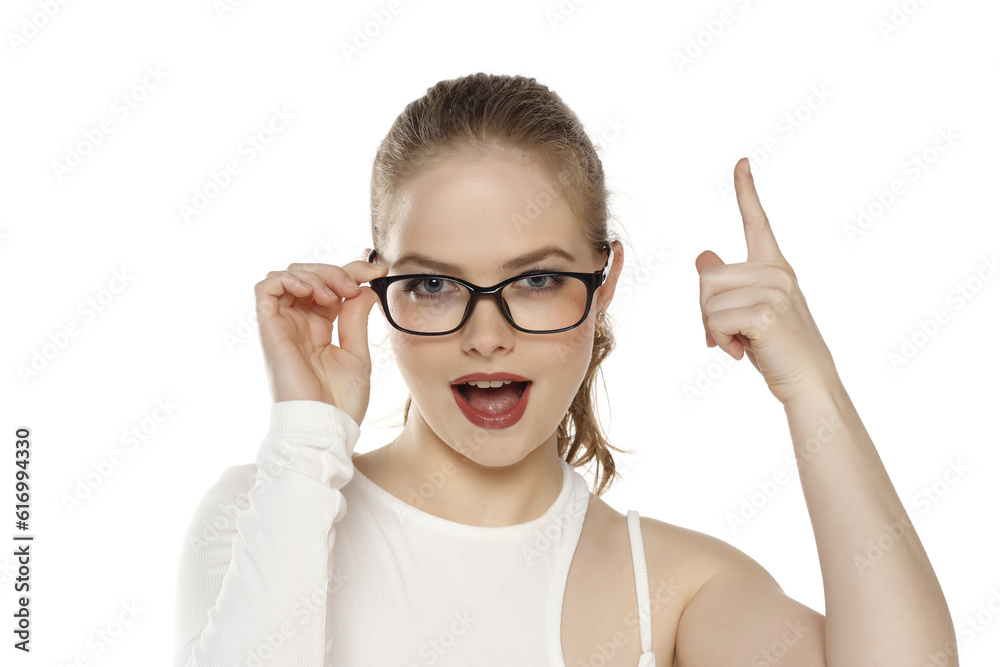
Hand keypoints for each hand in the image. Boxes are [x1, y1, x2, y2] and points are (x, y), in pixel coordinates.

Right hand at [254, 253, 388, 424]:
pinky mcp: (269, 329)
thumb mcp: (357, 354)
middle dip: (335, 271)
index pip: (329, 286)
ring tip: (336, 293)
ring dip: (315, 274)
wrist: (324, 427)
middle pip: (309, 275)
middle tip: (356, 284)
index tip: (377, 272)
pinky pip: (265, 288)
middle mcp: (298, 323)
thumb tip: (365, 288)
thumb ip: (356, 318)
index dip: (352, 272)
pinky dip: (289, 278)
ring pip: (288, 275)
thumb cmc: (339, 402)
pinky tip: (313, 292)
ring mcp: (283, 325)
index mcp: (319, 328)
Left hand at [696, 158, 839, 405]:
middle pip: (707, 277)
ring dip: (712, 330)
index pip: (757, 222)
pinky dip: (718, 341)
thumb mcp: (750, 312)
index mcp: (775, 268)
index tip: (740, 163)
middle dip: (706, 312)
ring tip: (740, 344)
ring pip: (707, 300)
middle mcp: (777, 273)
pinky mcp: (766, 312)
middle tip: (729, 336)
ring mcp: (774, 290)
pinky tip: (740, 353)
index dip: (746, 191)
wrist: (808, 384)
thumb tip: (704, 256)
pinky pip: (714, 320)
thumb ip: (728, 285)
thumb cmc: (778, 351)